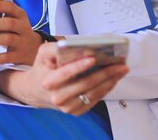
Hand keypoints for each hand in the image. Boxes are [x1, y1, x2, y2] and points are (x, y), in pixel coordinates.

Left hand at [0, 0, 41, 65]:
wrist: (34, 49)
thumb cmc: (16, 30)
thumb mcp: (13, 19)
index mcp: (20, 15)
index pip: (10, 7)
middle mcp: (23, 27)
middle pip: (9, 24)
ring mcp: (23, 42)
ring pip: (8, 39)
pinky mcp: (19, 56)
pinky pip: (6, 57)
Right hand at [0, 42, 128, 114]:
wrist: (36, 90)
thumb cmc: (43, 69)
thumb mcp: (42, 54)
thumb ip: (54, 48)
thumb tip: (72, 46)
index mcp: (48, 82)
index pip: (66, 73)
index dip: (80, 66)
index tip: (93, 58)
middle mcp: (57, 97)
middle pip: (85, 84)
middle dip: (104, 73)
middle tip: (119, 65)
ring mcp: (68, 107)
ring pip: (94, 93)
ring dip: (110, 81)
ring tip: (120, 70)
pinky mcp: (76, 111)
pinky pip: (95, 99)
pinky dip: (106, 88)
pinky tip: (113, 79)